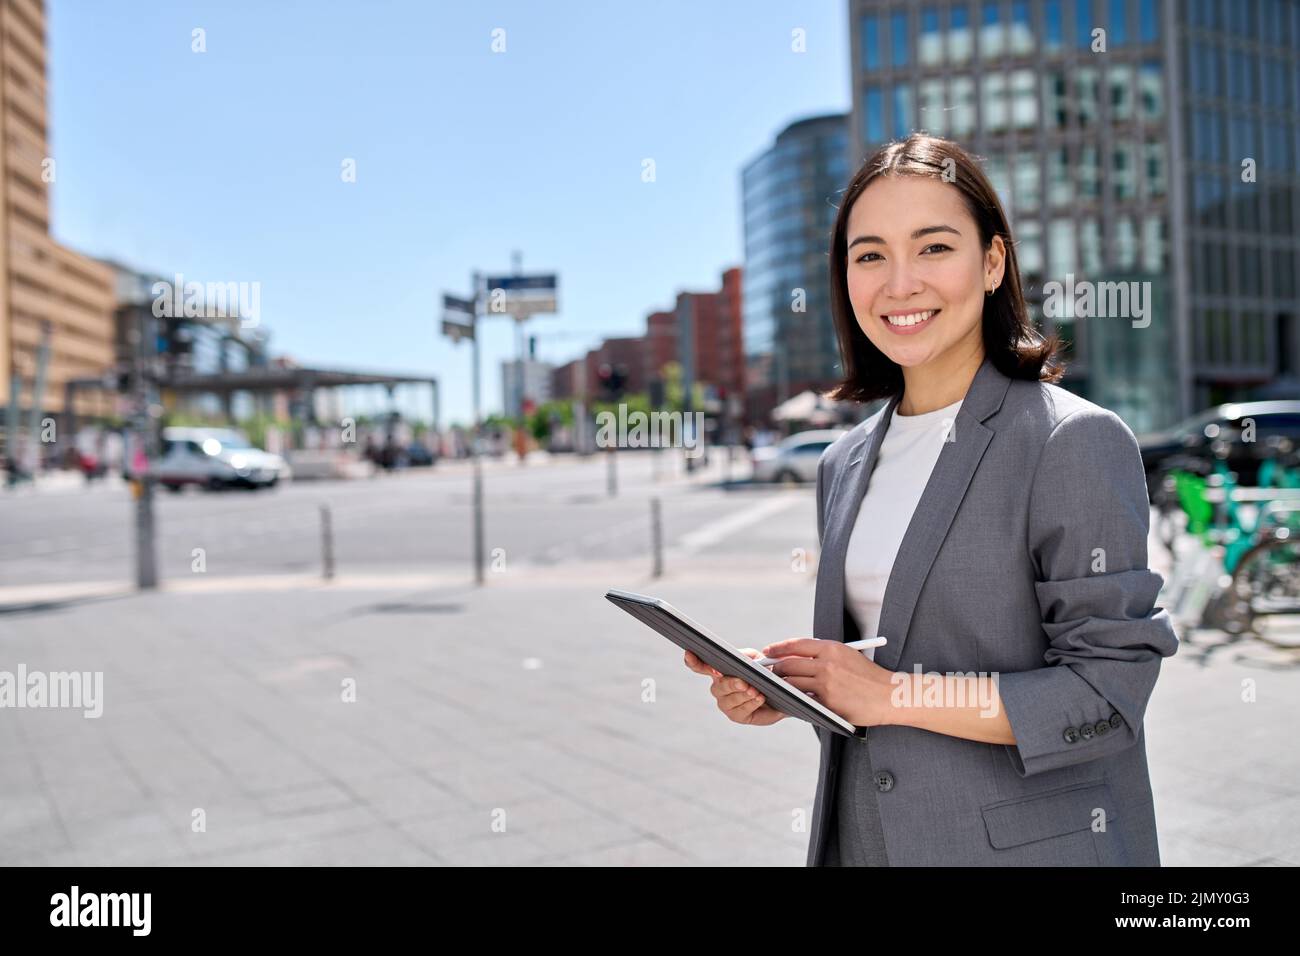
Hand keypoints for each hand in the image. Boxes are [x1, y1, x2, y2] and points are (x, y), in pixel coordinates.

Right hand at [683, 649, 785, 726]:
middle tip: (744, 683)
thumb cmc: (763, 672)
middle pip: (718, 686)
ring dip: (743, 695)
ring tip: (756, 691)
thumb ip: (745, 655)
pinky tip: (759, 698)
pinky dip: (751, 704)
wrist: (780, 690)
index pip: (700, 666)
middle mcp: (718, 688)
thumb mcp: (755, 658)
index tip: (691, 654)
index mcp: (718, 671)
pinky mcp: (736, 716)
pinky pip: (740, 710)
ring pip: (729, 700)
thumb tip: (738, 658)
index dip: (693, 661)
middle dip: (732, 684)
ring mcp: (725, 703)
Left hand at [761, 638, 896, 727]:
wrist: (890, 696)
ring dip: (782, 686)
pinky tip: (791, 700)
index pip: (797, 644)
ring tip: (777, 687)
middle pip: (789, 664)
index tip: (768, 651)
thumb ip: (824, 656)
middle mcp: (827, 663)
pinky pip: (804, 700)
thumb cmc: (868, 677)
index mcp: (832, 648)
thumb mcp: (847, 656)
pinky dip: (795, 700)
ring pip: (792, 683)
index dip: (778, 648)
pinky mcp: (828, 702)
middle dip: (775, 669)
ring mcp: (827, 684)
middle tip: (769, 673)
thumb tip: (796, 658)